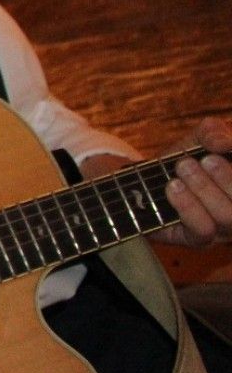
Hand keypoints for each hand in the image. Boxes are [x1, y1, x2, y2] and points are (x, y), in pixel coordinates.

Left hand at [156, 118, 231, 247]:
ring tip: (183, 166)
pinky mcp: (199, 240)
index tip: (224, 149)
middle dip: (227, 177)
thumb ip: (214, 132)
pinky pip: (203, 231)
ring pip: (229, 217)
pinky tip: (173, 187)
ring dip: (204, 188)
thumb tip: (223, 143)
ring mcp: (226, 229)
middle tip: (205, 159)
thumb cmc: (187, 158)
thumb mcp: (201, 137)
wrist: (149, 181)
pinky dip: (188, 206)